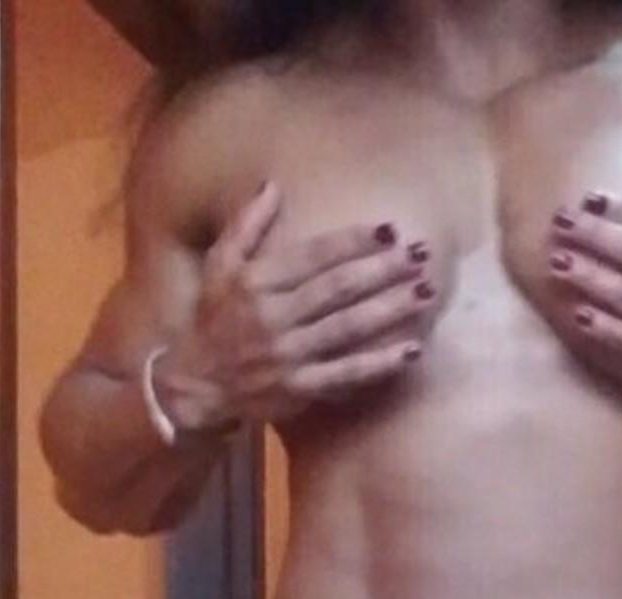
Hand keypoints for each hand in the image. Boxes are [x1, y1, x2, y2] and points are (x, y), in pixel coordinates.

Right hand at [158, 183, 436, 432]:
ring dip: (390, 309)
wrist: (196, 386)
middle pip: (338, 288)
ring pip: (347, 327)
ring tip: (425, 293)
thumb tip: (272, 185)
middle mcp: (274, 316)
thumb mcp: (219, 267)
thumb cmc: (212, 321)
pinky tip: (410, 351)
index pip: (313, 256)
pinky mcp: (299, 388)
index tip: (389, 229)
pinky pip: (345, 374)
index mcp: (257, 281)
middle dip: (382, 269)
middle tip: (422, 255)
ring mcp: (289, 354)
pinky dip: (379, 363)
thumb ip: (246, 226)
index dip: (353, 241)